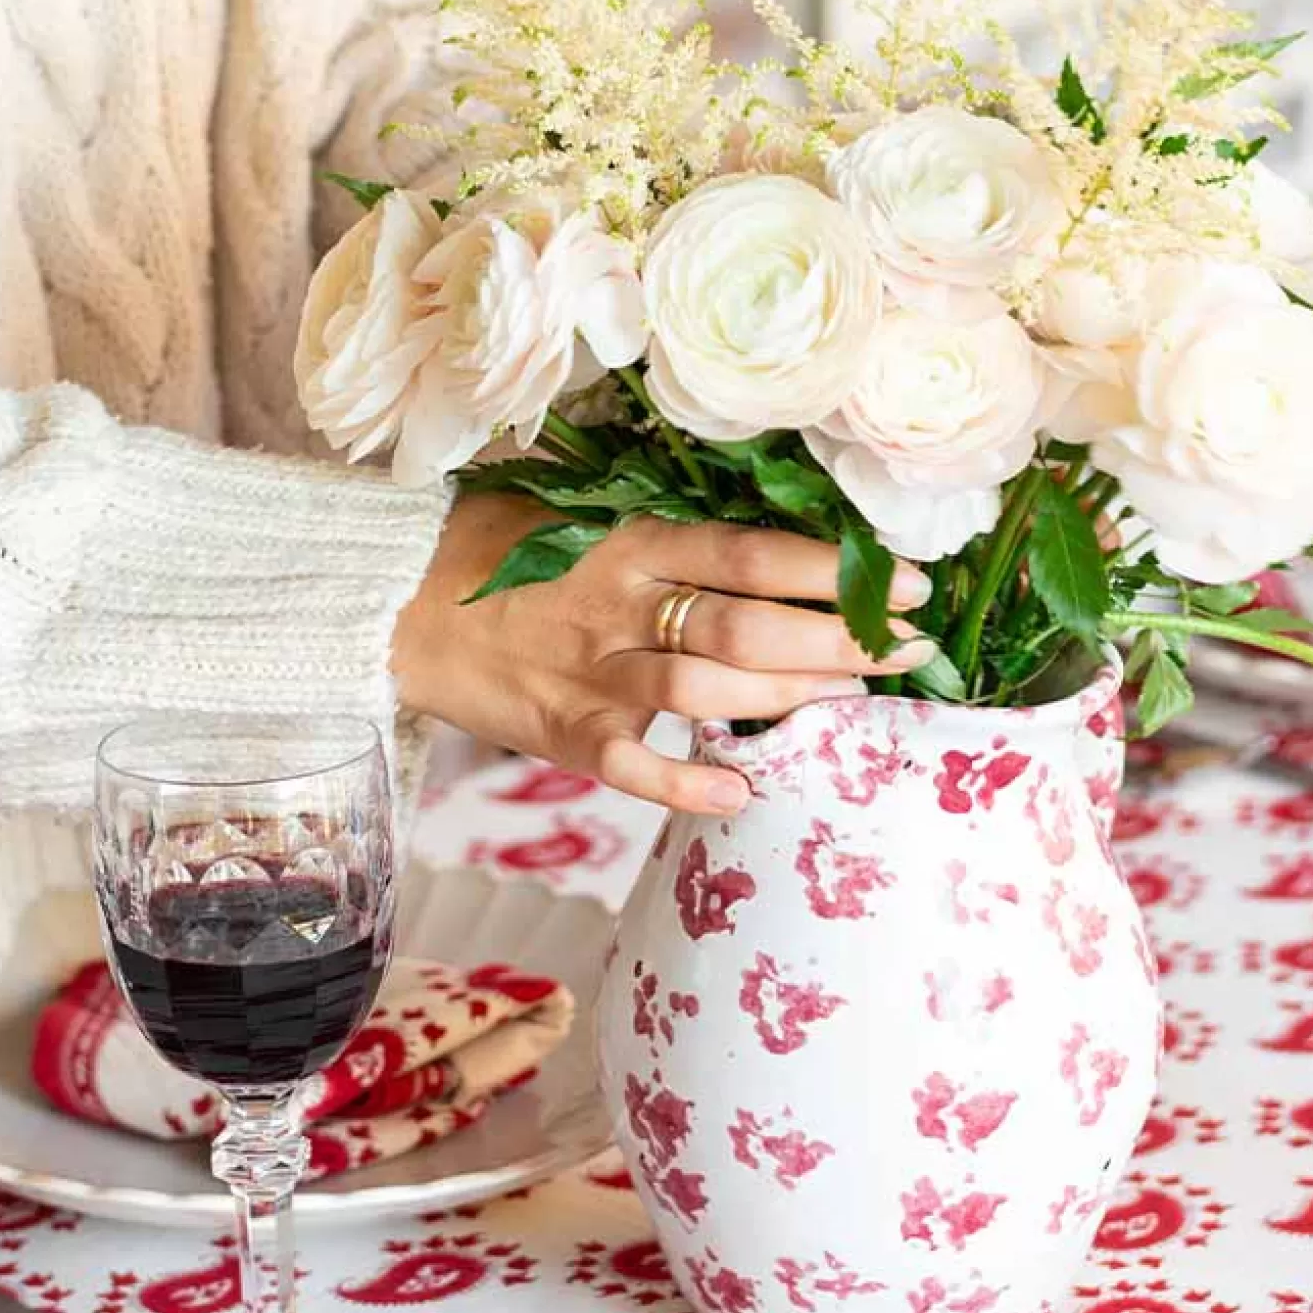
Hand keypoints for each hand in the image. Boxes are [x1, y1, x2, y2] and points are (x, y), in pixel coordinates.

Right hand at [392, 493, 934, 813]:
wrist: (403, 604)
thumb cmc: (511, 554)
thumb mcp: (594, 522)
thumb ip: (676, 540)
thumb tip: (783, 552)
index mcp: (635, 544)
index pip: (754, 556)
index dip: (836, 572)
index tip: (909, 584)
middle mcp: (620, 606)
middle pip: (747, 627)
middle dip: (839, 641)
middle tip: (906, 650)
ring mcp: (593, 675)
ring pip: (705, 690)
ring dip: (789, 701)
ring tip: (855, 702)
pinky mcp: (565, 733)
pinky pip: (633, 766)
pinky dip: (688, 782)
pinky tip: (745, 791)